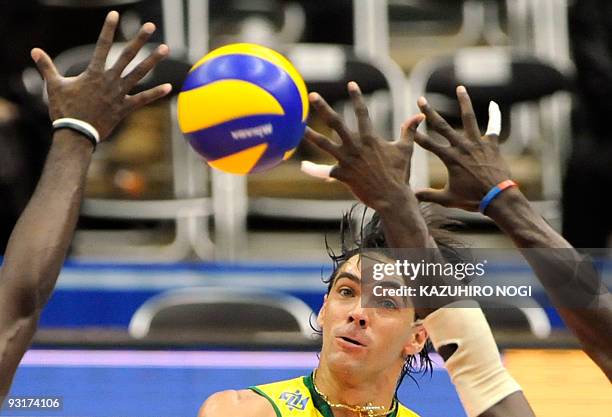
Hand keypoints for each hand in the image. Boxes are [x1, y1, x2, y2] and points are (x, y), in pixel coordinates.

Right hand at [30, 11, 171, 141]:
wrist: (76, 134)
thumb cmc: (64, 110)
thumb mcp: (54, 86)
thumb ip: (47, 67)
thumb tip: (34, 51)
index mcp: (93, 73)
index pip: (102, 46)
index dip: (108, 29)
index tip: (115, 15)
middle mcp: (109, 80)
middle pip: (126, 56)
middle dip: (139, 40)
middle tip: (150, 26)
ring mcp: (119, 94)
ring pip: (139, 74)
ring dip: (152, 61)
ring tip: (165, 48)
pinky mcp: (125, 108)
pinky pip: (143, 99)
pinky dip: (156, 93)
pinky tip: (169, 87)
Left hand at [303, 82, 423, 210]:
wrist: (392, 198)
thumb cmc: (400, 173)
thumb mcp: (405, 150)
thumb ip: (409, 131)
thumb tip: (420, 115)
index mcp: (370, 138)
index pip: (362, 113)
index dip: (357, 97)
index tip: (351, 84)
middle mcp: (356, 146)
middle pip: (335, 123)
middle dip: (323, 108)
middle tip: (312, 95)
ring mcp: (347, 160)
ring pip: (324, 144)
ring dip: (310, 135)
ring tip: (299, 127)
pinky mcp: (342, 175)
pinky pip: (325, 171)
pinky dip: (315, 170)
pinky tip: (304, 167)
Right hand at [413, 86, 510, 210]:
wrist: (498, 198)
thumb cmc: (472, 199)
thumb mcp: (447, 198)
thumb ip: (428, 195)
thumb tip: (411, 196)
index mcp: (450, 159)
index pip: (428, 144)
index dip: (416, 135)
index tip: (407, 125)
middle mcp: (462, 147)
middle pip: (442, 126)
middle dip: (430, 112)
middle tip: (421, 99)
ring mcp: (477, 144)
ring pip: (469, 118)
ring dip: (464, 101)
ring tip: (460, 87)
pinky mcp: (491, 145)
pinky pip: (493, 127)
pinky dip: (494, 115)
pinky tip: (493, 103)